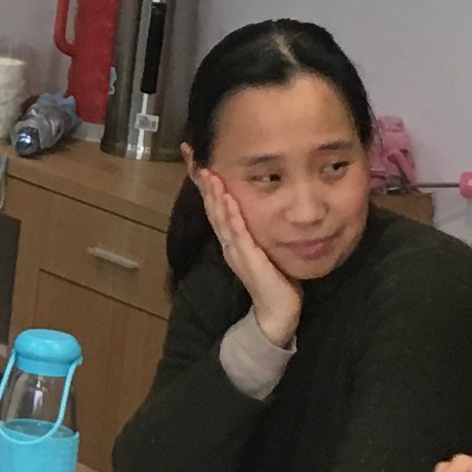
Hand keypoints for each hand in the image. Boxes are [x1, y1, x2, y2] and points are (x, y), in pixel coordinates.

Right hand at [194, 166, 300, 350]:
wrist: (277, 312)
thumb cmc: (273, 280)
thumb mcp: (261, 249)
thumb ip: (255, 231)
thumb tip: (256, 210)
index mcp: (231, 241)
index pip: (215, 207)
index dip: (205, 184)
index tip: (196, 161)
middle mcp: (229, 244)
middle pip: (212, 208)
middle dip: (203, 183)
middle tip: (193, 158)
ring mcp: (237, 251)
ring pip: (221, 218)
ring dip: (215, 195)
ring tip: (209, 173)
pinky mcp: (249, 259)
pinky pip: (238, 233)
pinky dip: (232, 215)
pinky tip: (228, 198)